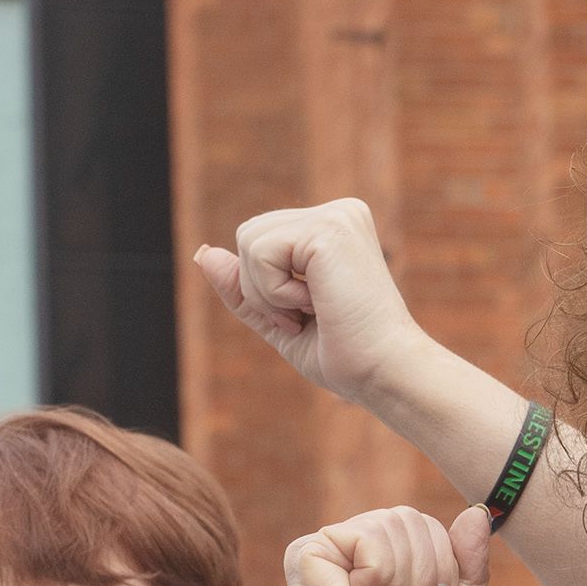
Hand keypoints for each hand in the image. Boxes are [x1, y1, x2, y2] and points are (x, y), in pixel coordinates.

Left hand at [195, 199, 432, 407]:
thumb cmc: (345, 356)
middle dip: (261, 289)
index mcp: (333, 228)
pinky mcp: (328, 228)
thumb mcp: (279, 319)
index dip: (266, 289)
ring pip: (249, 241)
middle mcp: (339, 213)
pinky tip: (316, 303)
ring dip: (267, 293)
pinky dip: (274, 292)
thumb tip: (202, 253)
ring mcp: (336, 216)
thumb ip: (243, 287)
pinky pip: (259, 253)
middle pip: (249, 235)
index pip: (261, 241)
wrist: (384, 373)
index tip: (312, 315)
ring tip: (314, 310)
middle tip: (308, 316)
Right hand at [278, 504, 490, 585]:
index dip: (442, 571)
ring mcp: (328, 549)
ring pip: (394, 523)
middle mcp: (352, 551)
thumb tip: (478, 512)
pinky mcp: (307, 552)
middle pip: (413, 520)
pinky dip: (377, 576)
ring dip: (401, 583)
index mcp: (381, 562)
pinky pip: (370, 536)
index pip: (429, 528)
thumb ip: (470, 565)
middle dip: (424, 575)